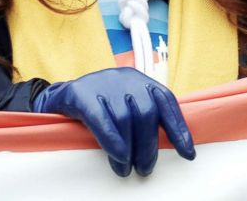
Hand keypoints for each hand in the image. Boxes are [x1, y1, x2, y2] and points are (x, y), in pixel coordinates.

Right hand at [33, 67, 194, 176]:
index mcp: (139, 79)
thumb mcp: (125, 104)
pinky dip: (111, 140)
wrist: (60, 96)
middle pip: (146, 114)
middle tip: (144, 168)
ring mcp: (102, 84)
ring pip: (124, 119)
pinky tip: (118, 156)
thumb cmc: (99, 106)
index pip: (166, 101)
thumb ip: (144, 117)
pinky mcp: (81, 94)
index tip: (187, 153)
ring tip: (125, 168)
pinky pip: (100, 119)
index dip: (178, 128)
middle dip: (148, 147)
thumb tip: (169, 146)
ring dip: (129, 150)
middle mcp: (124, 78)